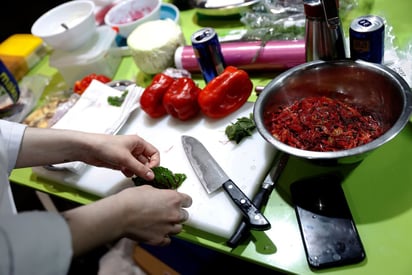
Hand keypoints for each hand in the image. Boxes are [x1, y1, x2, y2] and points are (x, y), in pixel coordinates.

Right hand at [63, 185, 191, 255]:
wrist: (120, 215)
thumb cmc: (131, 199)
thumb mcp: (148, 189)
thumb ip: (160, 194)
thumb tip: (162, 197)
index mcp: (173, 199)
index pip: (188, 201)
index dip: (183, 201)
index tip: (178, 202)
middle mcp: (174, 214)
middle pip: (185, 216)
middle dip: (177, 213)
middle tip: (167, 212)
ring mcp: (168, 228)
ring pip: (178, 229)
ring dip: (172, 225)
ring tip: (161, 223)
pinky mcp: (159, 239)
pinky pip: (168, 240)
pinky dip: (164, 237)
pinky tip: (157, 232)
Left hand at [82, 134, 159, 179]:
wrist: (88, 149)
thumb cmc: (105, 146)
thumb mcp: (125, 158)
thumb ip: (140, 168)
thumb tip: (151, 176)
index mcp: (139, 143)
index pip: (154, 153)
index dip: (155, 163)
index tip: (151, 171)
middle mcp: (134, 149)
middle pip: (147, 161)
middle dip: (145, 169)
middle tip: (143, 177)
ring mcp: (128, 156)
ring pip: (139, 167)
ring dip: (137, 172)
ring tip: (132, 174)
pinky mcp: (121, 162)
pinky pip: (130, 169)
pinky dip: (129, 173)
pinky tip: (125, 173)